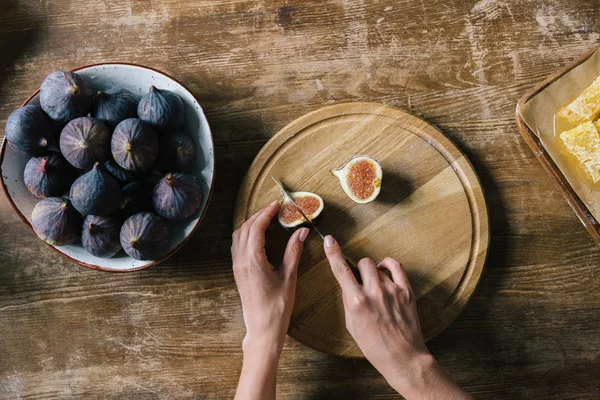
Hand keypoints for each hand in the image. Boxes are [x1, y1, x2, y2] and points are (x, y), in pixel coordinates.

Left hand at [232, 200, 308, 353]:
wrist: (262, 329)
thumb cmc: (277, 306)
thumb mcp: (289, 277)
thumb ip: (294, 251)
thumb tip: (301, 231)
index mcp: (253, 260)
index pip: (257, 227)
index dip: (267, 213)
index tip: (278, 205)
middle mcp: (241, 260)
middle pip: (246, 228)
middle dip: (259, 215)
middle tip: (274, 209)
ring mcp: (237, 266)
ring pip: (239, 235)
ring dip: (251, 223)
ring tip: (267, 218)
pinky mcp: (238, 271)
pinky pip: (238, 245)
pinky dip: (246, 234)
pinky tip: (258, 235)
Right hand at [323, 235, 470, 399]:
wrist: (403, 357)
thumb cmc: (374, 346)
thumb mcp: (352, 325)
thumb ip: (349, 301)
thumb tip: (348, 284)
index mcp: (357, 302)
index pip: (341, 270)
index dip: (333, 253)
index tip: (329, 240)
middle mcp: (374, 293)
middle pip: (363, 263)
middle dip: (359, 270)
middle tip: (362, 282)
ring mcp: (392, 290)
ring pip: (378, 266)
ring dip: (374, 273)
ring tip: (377, 288)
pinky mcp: (406, 291)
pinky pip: (396, 266)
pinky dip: (388, 265)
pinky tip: (385, 272)